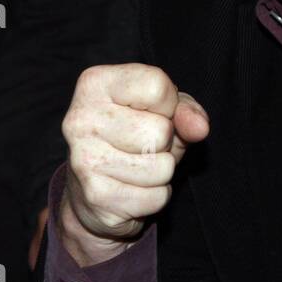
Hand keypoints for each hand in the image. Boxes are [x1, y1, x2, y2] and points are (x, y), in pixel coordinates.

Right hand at [58, 64, 209, 266]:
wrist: (92, 193)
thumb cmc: (131, 140)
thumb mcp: (162, 112)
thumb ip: (184, 111)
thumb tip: (199, 127)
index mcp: (95, 84)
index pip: (156, 86)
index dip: (169, 104)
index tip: (152, 113)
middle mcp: (82, 118)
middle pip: (161, 130)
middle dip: (164, 143)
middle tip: (141, 147)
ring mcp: (85, 158)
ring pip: (162, 167)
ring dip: (161, 173)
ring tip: (137, 168)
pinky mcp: (96, 196)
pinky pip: (155, 197)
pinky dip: (154, 197)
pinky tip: (131, 188)